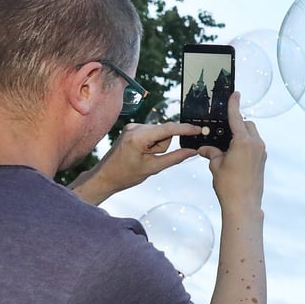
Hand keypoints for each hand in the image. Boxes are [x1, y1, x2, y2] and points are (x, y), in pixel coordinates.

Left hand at [70, 122, 202, 204]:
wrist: (105, 176)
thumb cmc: (125, 174)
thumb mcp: (153, 168)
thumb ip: (175, 157)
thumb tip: (192, 151)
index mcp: (139, 136)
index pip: (168, 129)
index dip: (185, 129)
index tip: (199, 130)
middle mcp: (135, 127)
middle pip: (165, 132)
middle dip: (163, 145)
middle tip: (152, 158)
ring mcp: (133, 127)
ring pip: (159, 133)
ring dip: (158, 146)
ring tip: (145, 157)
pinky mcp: (133, 130)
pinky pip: (152, 134)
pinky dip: (153, 144)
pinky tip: (142, 153)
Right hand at [198, 92, 265, 212]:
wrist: (244, 204)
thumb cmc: (229, 185)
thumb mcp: (216, 166)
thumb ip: (211, 152)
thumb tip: (205, 148)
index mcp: (243, 142)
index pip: (237, 118)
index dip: (234, 105)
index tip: (235, 94)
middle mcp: (255, 144)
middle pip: (247, 125)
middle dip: (236, 124)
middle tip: (223, 132)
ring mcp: (261, 153)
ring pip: (252, 135)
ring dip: (241, 135)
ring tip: (227, 146)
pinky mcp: (262, 161)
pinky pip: (254, 146)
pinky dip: (245, 145)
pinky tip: (234, 154)